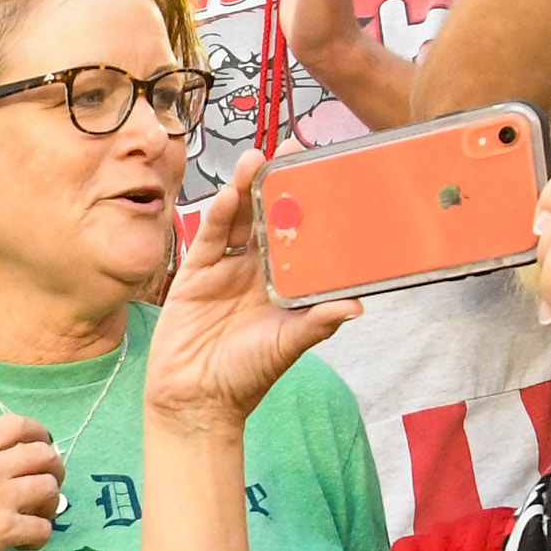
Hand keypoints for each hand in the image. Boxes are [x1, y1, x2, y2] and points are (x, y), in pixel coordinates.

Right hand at [0, 414, 70, 550]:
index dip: (39, 433)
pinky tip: (24, 544)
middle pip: (45, 456)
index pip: (17, 425)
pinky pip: (43, 528)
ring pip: (50, 490)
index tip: (43, 444)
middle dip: (54, 470)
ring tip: (35, 517)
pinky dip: (39, 537)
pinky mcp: (3, 529)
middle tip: (46, 486)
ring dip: (49, 505)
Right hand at [149, 155, 354, 429]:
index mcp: (286, 285)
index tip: (327, 176)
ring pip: (239, 219)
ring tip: (258, 158)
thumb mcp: (288, 346)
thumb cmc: (246, 377)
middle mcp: (257, 271)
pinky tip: (229, 191)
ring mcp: (225, 270)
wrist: (195, 399)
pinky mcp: (195, 274)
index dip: (313, 206)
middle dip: (280, 184)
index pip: (303, 237)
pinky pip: (208, 237)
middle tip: (295, 150)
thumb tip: (356, 306)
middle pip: (271, 218)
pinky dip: (218, 212)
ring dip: (248, 188)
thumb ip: (318, 323)